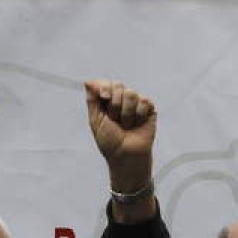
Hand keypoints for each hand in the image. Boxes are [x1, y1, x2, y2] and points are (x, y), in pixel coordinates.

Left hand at [85, 79, 155, 193]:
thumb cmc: (109, 141)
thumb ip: (92, 100)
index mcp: (106, 102)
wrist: (126, 156)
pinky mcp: (149, 108)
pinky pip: (144, 101)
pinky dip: (139, 114)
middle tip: (115, 120)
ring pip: (131, 93)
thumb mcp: (95, 120)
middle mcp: (121, 100)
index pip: (105, 83)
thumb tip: (88, 81)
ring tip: (127, 125)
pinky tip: (138, 124)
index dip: (105, 87)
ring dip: (126, 113)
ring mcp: (135, 103)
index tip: (104, 96)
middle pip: (118, 85)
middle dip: (115, 104)